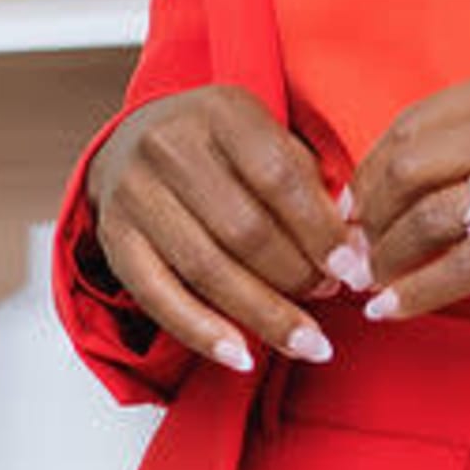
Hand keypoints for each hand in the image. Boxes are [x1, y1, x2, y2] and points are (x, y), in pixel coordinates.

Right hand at [82, 83, 356, 372]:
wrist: (135, 142)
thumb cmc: (223, 151)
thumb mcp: (268, 142)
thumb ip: (311, 189)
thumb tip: (354, 254)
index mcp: (220, 112)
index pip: (279, 176)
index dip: (320, 230)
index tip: (353, 270)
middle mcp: (169, 146)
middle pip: (244, 228)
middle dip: (296, 274)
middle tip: (329, 297)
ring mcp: (135, 194)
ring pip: (207, 269)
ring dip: (264, 315)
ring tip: (308, 342)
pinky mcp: (115, 239)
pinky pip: (159, 299)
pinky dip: (204, 334)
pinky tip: (243, 357)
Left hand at [351, 64, 469, 317]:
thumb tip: (407, 175)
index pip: (412, 125)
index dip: (367, 173)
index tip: (350, 210)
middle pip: (407, 168)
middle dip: (364, 218)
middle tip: (351, 254)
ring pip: (430, 220)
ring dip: (385, 259)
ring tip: (370, 283)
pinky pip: (467, 269)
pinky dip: (419, 294)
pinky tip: (393, 311)